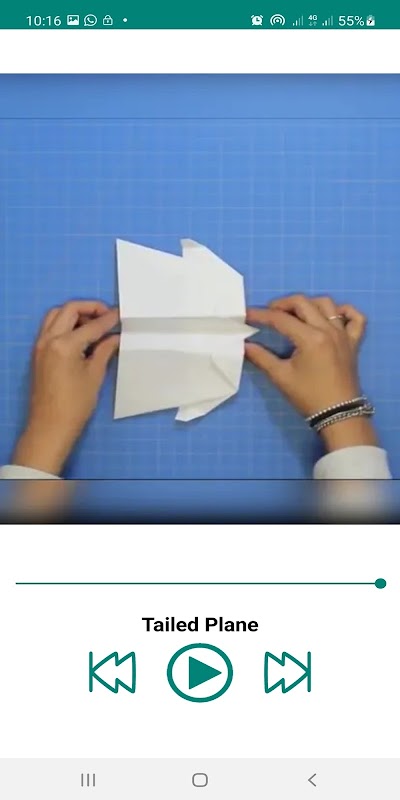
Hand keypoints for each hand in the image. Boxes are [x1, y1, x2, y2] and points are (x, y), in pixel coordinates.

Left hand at [12, 301, 119, 474]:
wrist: (50, 427)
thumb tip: (115, 337)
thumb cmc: (75, 405)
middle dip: (90, 308)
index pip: (91, 325)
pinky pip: (50, 328)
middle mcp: (48, 339)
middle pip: (69, 310)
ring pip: (56, 315)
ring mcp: (40, 345)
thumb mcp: (95, 375)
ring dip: (75, 314)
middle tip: (107, 316)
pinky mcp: (38, 353)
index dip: (108, 319)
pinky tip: (81, 336)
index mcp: (64, 345)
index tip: (121, 315)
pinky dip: (65, 324)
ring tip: (93, 325)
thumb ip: (104, 350)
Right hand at [246, 294, 377, 451]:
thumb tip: (245, 345)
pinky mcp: (354, 342)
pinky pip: (356, 318)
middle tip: (269, 314)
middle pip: (303, 303)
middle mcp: (328, 330)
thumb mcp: (281, 377)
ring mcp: (344, 334)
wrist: (338, 414)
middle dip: (282, 304)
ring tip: (296, 314)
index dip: (261, 315)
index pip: (281, 319)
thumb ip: (261, 358)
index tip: (247, 316)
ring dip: (308, 304)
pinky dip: (345, 311)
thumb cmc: (308, 397)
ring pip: (327, 304)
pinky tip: (332, 316)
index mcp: (310, 338)